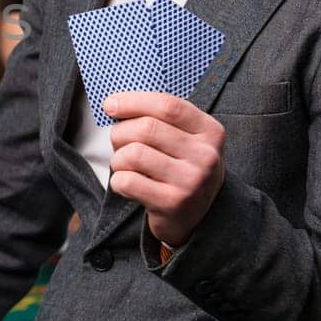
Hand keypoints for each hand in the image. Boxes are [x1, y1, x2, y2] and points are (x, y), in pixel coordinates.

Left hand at [103, 91, 225, 247]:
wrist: (200, 218)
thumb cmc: (183, 169)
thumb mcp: (187, 140)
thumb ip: (160, 119)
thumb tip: (114, 104)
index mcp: (210, 131)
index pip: (168, 106)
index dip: (133, 101)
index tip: (110, 105)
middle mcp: (205, 155)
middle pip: (146, 128)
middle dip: (120, 132)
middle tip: (117, 142)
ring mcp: (191, 181)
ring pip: (133, 154)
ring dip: (118, 159)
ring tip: (125, 166)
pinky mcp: (173, 203)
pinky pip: (127, 181)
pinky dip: (118, 180)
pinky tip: (128, 184)